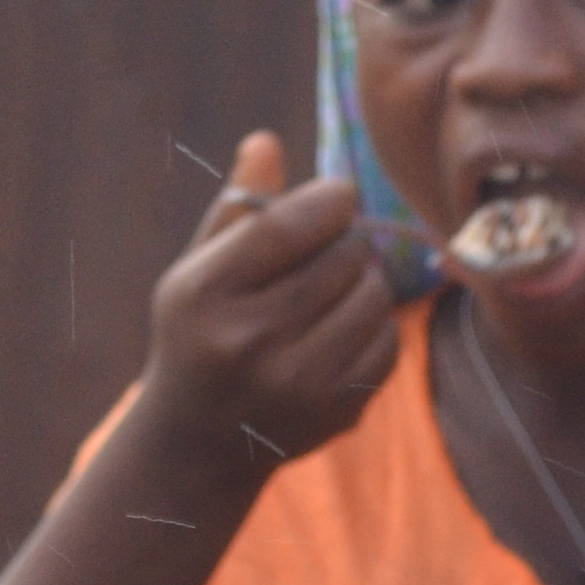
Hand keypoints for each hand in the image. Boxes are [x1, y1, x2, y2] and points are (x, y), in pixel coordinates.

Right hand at [137, 129, 399, 476]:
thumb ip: (235, 210)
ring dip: (363, 279)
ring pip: (373, 294)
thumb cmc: (197, 335)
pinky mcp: (338, 409)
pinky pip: (388, 338)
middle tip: (325, 249)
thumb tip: (266, 141)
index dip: (328, 198)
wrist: (198, 444)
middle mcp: (249, 342)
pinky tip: (341, 329)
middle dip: (343, 239)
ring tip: (333, 288)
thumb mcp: (196, 271)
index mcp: (203, 295)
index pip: (289, 222)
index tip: (335, 196)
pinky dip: (374, 323)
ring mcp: (298, 383)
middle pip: (340, 255)